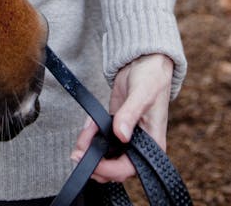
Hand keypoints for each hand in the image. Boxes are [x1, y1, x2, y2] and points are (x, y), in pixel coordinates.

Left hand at [70, 53, 172, 183]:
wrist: (143, 61)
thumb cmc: (152, 77)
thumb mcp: (142, 94)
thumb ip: (130, 114)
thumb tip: (121, 135)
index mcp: (152, 143)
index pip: (130, 168)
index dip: (110, 169)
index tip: (94, 162)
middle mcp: (140, 144)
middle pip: (114, 166)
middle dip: (95, 162)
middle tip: (78, 153)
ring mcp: (126, 136)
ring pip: (105, 154)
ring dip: (90, 148)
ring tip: (82, 137)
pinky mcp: (115, 125)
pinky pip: (101, 138)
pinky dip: (91, 135)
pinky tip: (88, 126)